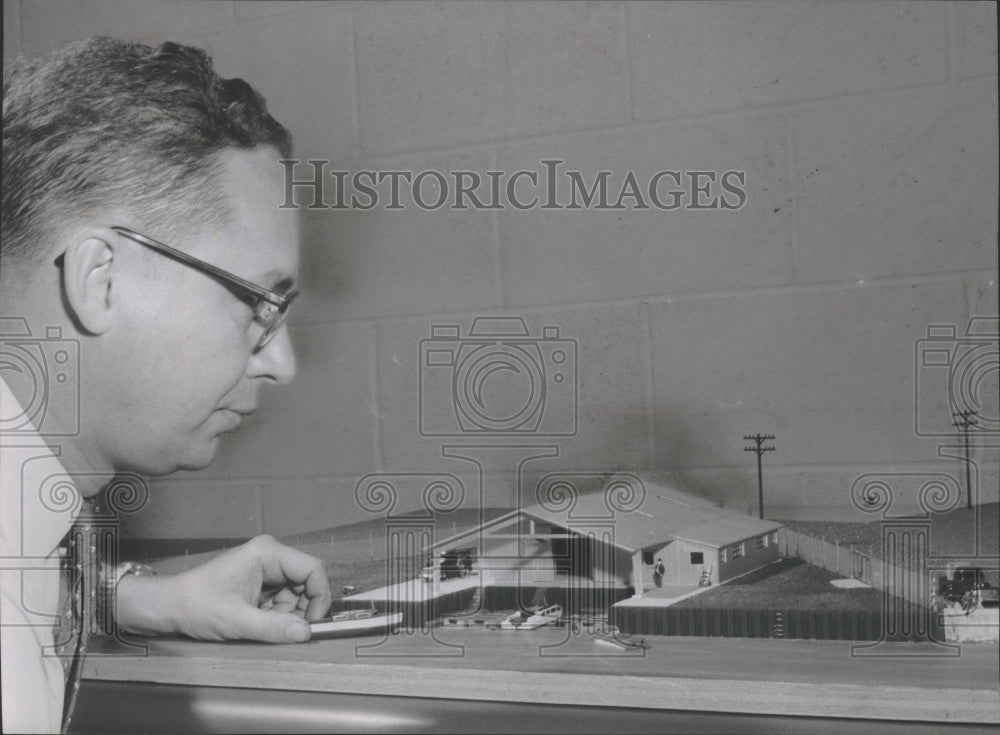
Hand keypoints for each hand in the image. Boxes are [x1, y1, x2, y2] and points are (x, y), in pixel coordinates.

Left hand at [117, 535, 331, 642]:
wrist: (169, 607)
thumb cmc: (196, 605)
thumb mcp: (236, 620)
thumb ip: (273, 627)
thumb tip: (306, 633)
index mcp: (267, 553)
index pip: (312, 569)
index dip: (319, 596)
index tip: (312, 623)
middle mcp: (270, 557)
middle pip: (306, 582)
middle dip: (301, 609)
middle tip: (286, 630)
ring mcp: (266, 570)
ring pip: (296, 594)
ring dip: (288, 615)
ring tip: (263, 626)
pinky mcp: (261, 583)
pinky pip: (283, 600)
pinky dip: (277, 616)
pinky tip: (258, 623)